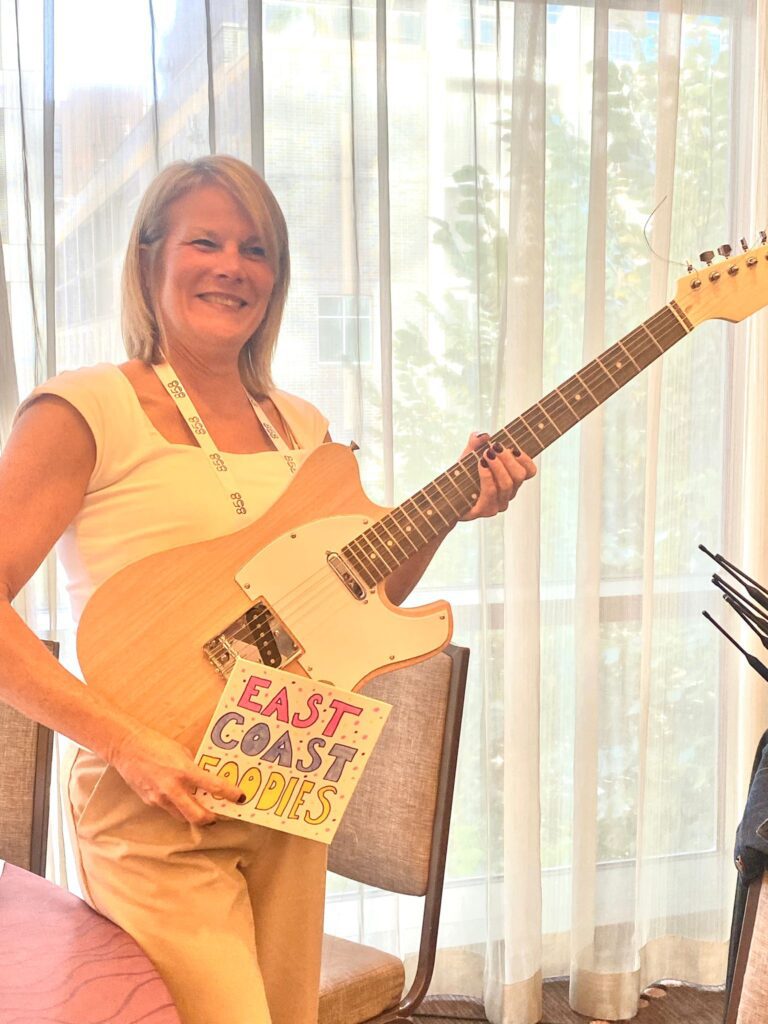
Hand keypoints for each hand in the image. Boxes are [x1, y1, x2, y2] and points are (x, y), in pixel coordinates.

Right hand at [108, 725, 242, 825]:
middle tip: (220, 814)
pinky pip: (169, 810)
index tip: (240, 797)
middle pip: (199, 816)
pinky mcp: (150, 802)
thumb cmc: (156, 745)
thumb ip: (193, 768)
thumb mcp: (182, 752)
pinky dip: (178, 808)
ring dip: (195, 816)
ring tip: (203, 810)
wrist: (127, 748)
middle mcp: (173, 789)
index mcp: (184, 771)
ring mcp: (160, 798)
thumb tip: (204, 780)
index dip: (230, 794)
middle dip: (212, 818)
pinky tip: (181, 800)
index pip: (214, 786)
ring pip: (183, 817)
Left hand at [460, 432, 536, 519]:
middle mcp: (507, 494)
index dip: (525, 459)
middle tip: (495, 447)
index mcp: (511, 480)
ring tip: (486, 454)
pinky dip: (487, 476)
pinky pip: (491, 493)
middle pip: (519, 476)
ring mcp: (498, 504)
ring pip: (507, 485)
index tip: (513, 448)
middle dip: (508, 459)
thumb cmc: (460, 476)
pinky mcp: (485, 511)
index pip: (529, 471)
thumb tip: (484, 435)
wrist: (443, 496)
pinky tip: (481, 465)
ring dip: (497, 466)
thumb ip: (476, 443)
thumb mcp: (468, 455)